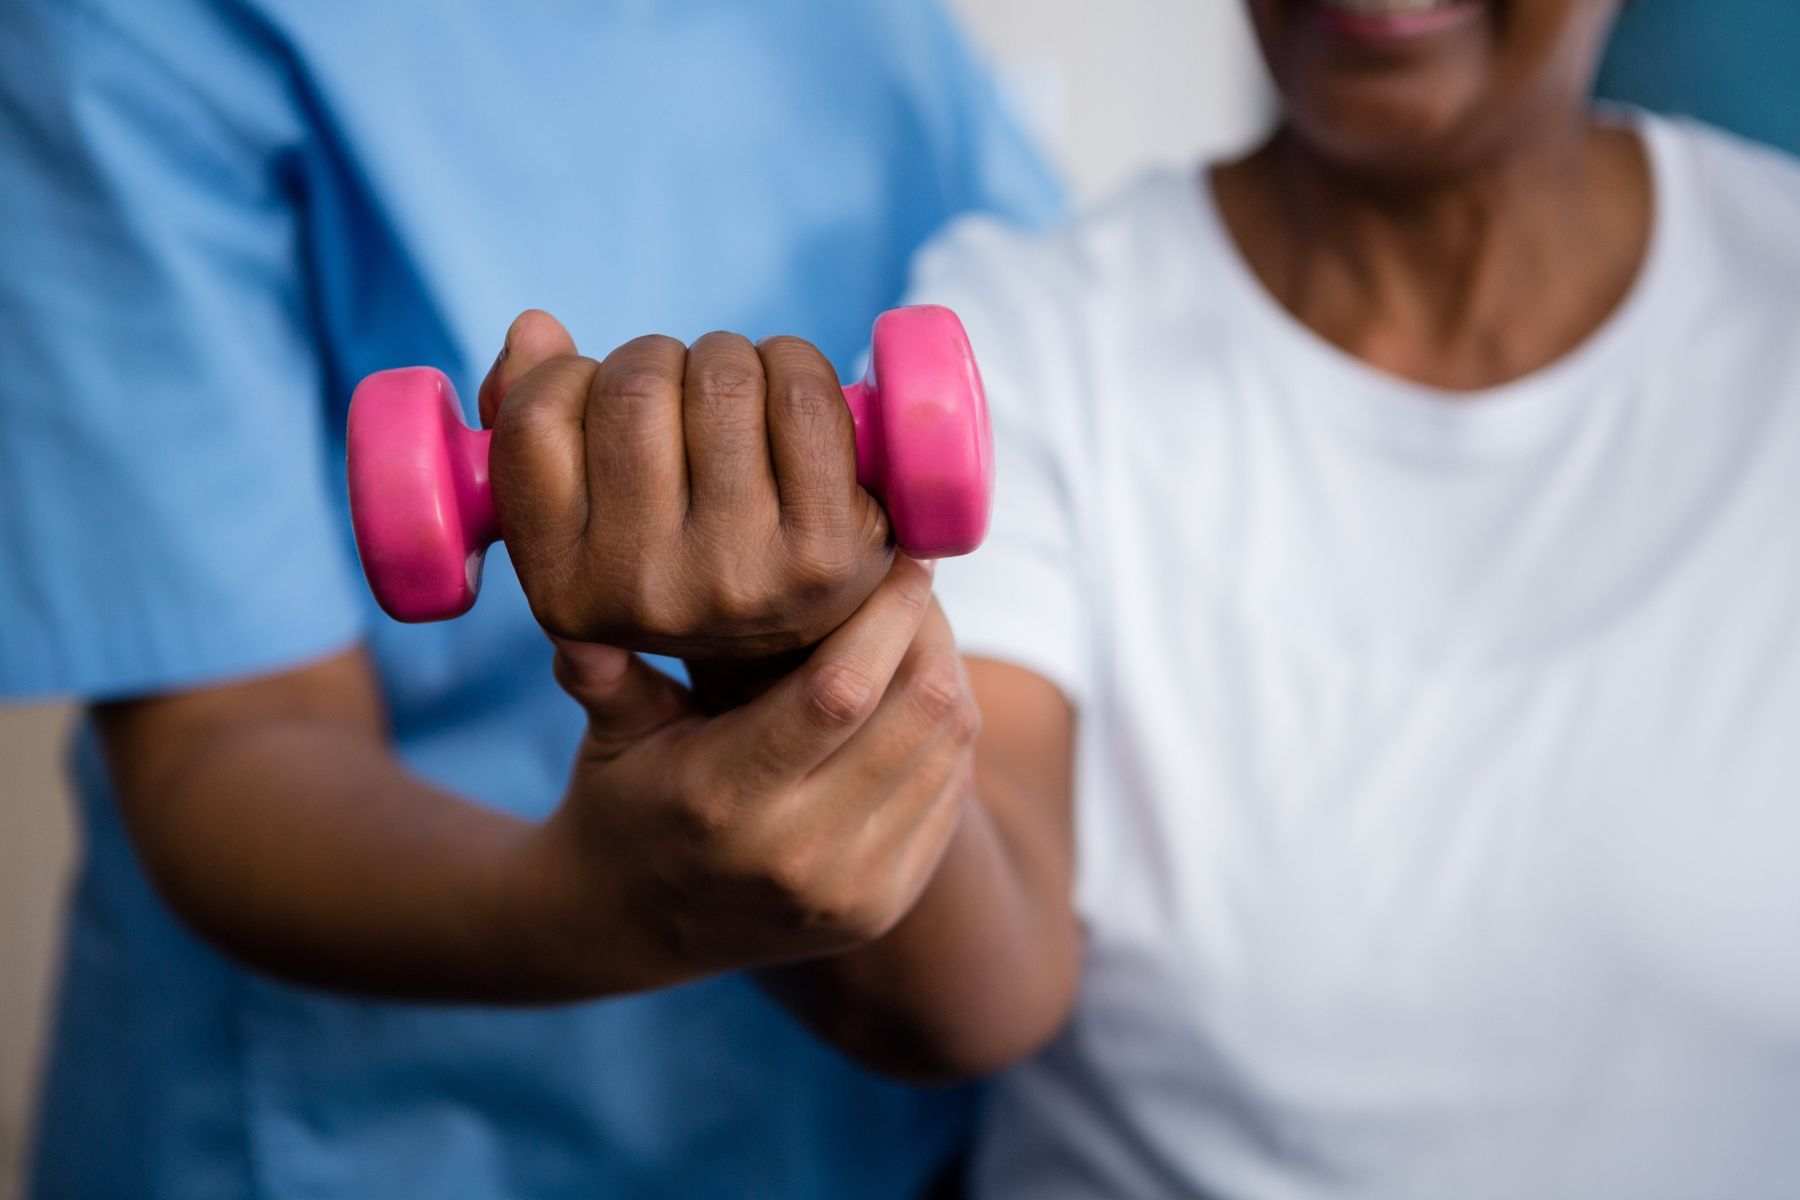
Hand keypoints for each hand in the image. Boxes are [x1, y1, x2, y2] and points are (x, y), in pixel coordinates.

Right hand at [478, 311, 892, 662]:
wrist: (800, 631)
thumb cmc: (682, 544)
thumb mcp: (588, 511)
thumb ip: (533, 417)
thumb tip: (535, 328)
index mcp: (563, 590)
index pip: (535, 420)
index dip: (571, 377)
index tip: (601, 399)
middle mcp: (645, 594)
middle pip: (633, 387)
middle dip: (661, 360)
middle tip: (681, 393)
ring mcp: (739, 576)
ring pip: (722, 379)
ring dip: (729, 359)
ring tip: (736, 397)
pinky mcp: (827, 552)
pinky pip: (802, 398)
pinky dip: (795, 366)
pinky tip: (788, 397)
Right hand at [520, 554, 980, 984]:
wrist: (635, 928)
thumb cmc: (623, 800)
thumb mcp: (609, 733)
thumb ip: (606, 666)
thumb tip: (581, 589)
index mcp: (722, 798)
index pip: (839, 693)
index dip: (887, 616)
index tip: (903, 556)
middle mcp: (795, 853)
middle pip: (916, 714)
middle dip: (931, 632)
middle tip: (917, 583)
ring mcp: (848, 890)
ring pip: (948, 749)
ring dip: (948, 675)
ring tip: (920, 629)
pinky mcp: (883, 907)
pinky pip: (950, 793)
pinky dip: (946, 734)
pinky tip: (917, 694)